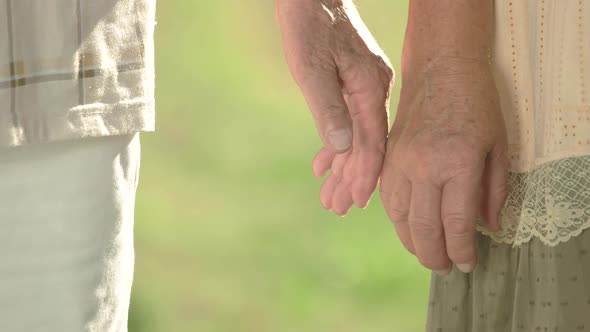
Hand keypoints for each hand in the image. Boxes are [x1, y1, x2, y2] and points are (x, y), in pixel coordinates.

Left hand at [276, 0, 393, 214]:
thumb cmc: (309, 24)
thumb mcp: (312, 66)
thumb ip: (327, 108)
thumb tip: (340, 148)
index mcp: (369, 88)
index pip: (372, 141)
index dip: (364, 174)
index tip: (357, 202)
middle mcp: (372, 91)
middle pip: (366, 144)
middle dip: (351, 178)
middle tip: (337, 209)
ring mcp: (363, 87)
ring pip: (356, 136)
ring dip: (342, 166)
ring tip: (330, 196)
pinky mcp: (351, 84)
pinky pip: (347, 122)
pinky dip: (335, 145)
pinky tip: (324, 164)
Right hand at [380, 60, 508, 273]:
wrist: (441, 70)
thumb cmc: (477, 104)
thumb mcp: (498, 146)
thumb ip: (494, 191)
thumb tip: (488, 228)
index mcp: (457, 164)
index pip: (456, 223)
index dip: (461, 251)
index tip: (466, 265)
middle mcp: (424, 167)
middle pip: (424, 227)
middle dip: (434, 256)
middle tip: (444, 269)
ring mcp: (400, 162)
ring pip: (399, 217)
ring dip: (412, 242)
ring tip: (426, 253)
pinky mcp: (387, 157)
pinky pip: (385, 198)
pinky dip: (396, 219)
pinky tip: (407, 226)